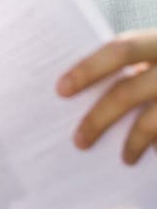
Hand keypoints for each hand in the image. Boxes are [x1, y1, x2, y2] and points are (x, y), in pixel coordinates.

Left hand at [56, 29, 156, 164]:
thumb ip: (135, 64)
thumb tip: (80, 88)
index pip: (120, 50)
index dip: (88, 68)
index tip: (61, 89)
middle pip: (128, 91)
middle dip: (99, 118)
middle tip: (79, 140)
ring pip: (153, 121)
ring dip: (133, 142)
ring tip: (125, 158)